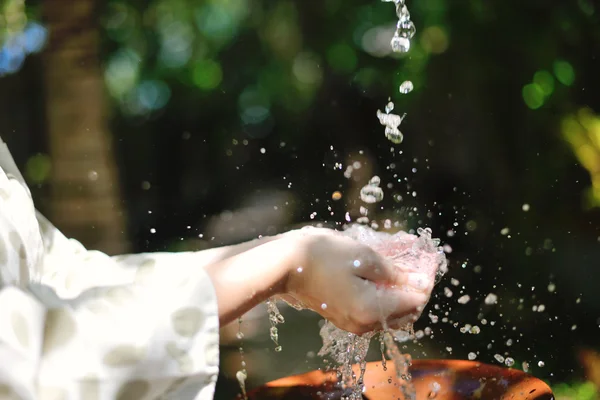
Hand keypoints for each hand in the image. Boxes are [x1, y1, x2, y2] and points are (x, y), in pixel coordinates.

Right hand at [281, 229, 433, 334]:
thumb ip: (396, 273)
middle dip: (414, 289)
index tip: (422, 261)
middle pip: (406, 313)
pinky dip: (382, 296)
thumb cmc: (324, 255)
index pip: (416, 301)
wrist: (285, 265)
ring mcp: (352, 324)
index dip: (424, 281)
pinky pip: (373, 312)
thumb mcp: (365, 257)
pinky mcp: (343, 317)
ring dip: (398, 293)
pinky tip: (378, 276)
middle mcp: (365, 324)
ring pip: (390, 314)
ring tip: (396, 267)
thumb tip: (421, 283)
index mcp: (373, 310)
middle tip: (412, 264)